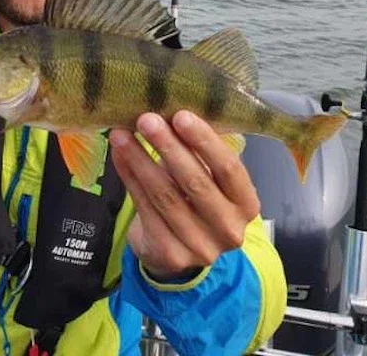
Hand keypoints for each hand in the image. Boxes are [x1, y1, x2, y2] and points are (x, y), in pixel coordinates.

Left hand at [110, 110, 259, 280]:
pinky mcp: (171, 254)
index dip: (205, 142)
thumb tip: (168, 112)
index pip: (229, 169)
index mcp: (246, 204)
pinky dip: (130, 178)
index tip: (180, 116)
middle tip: (146, 120)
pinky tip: (119, 156)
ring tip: (122, 134)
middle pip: (195, 182)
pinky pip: (145, 208)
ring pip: (165, 196)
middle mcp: (229, 229)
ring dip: (140, 160)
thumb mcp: (207, 179)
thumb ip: (197, 153)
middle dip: (168, 146)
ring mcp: (201, 246)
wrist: (177, 252)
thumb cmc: (194, 202)